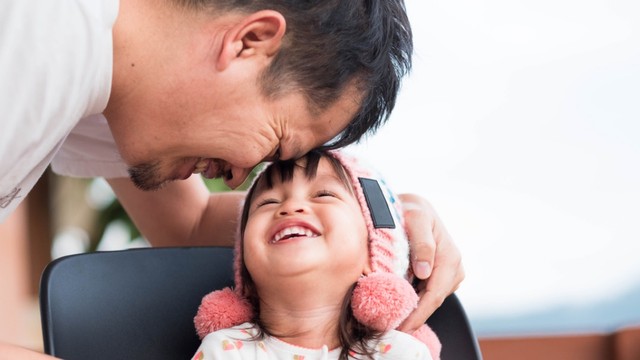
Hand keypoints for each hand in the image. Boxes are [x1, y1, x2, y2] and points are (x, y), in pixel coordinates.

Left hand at [396, 193, 464, 332]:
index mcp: (450, 258)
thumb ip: (422, 244)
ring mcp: (449, 273)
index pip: (434, 295)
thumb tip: (426, 272)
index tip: (401, 327)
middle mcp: (454, 268)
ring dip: (414, 310)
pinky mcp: (440, 274)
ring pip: (430, 299)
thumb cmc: (412, 210)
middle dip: (414, 318)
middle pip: (433, 301)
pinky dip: (414, 300)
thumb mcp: (416, 219)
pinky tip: (399, 306)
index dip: (418, 314)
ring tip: (392, 320)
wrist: (413, 206)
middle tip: (391, 330)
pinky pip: (428, 292)